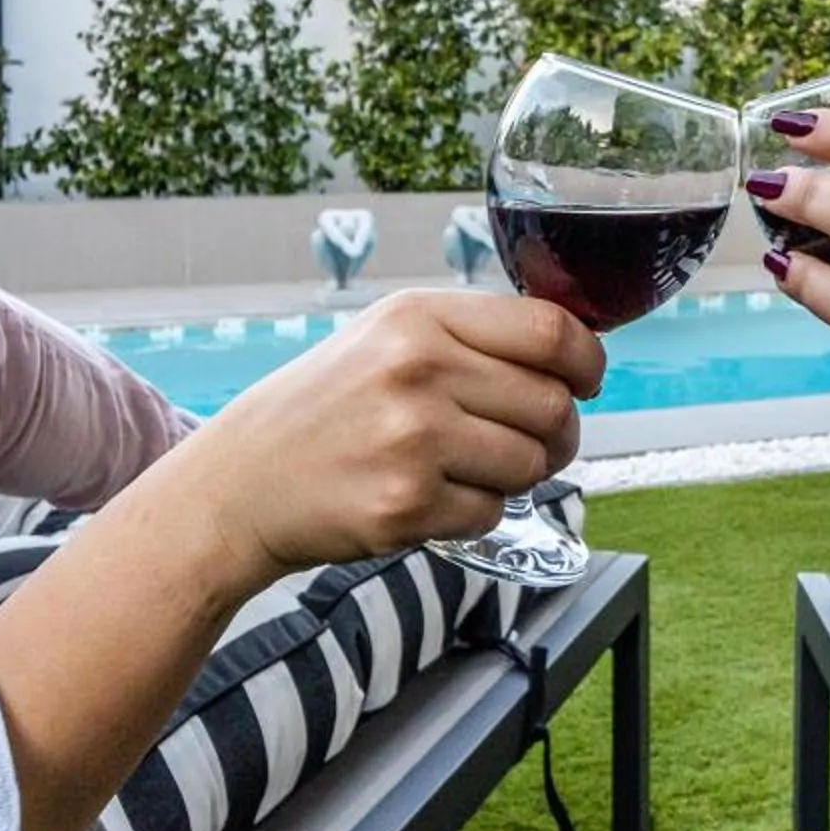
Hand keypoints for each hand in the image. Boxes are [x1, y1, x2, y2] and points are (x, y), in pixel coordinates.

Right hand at [147, 289, 605, 579]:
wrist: (241, 483)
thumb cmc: (326, 410)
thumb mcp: (387, 340)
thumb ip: (472, 337)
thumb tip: (573, 352)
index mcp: (419, 317)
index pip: (552, 332)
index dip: (587, 363)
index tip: (586, 381)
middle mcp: (417, 369)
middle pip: (553, 405)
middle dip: (555, 432)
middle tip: (526, 442)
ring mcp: (412, 439)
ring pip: (531, 464)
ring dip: (514, 476)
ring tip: (464, 469)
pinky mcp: (406, 505)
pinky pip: (492, 513)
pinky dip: (474, 513)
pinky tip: (429, 497)